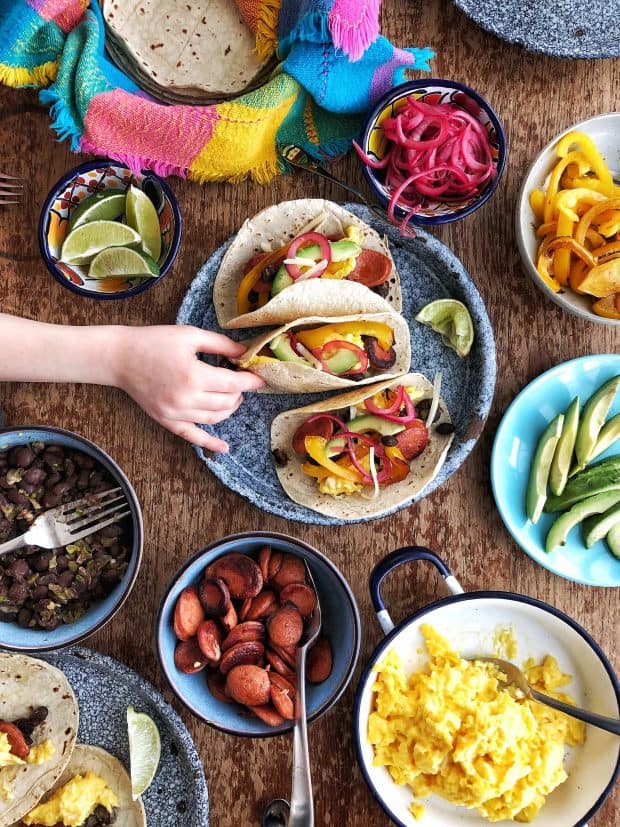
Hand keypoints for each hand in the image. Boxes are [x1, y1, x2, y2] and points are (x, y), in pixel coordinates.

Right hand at [112, 325, 263, 451]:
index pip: (234, 383)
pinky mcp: (167, 421)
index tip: (261, 377)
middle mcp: (186, 398)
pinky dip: (210, 443)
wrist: (121, 357)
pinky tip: (224, 448)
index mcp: (194, 375)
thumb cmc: (155, 342)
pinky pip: (193, 437)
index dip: (250, 380)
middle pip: (227, 402)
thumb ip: (221, 344)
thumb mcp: (190, 335)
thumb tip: (245, 352)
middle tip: (241, 382)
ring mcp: (176, 413)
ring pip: (215, 418)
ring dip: (229, 409)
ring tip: (232, 397)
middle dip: (240, 393)